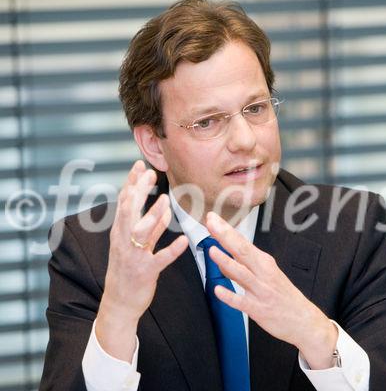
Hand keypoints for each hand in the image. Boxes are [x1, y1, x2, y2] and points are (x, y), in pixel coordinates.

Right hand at [96, 160, 187, 360]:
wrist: (119, 303)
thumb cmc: (127, 270)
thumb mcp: (133, 245)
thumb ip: (150, 227)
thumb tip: (164, 208)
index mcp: (120, 232)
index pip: (124, 203)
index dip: (131, 183)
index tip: (138, 165)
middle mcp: (124, 241)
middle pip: (129, 211)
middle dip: (138, 191)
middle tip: (149, 172)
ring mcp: (134, 256)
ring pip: (142, 233)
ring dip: (153, 216)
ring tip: (165, 201)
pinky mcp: (146, 272)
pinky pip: (160, 259)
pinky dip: (172, 249)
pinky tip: (183, 240)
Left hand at [205, 212, 337, 368]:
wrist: (304, 320)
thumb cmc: (284, 296)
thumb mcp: (268, 274)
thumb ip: (245, 266)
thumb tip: (223, 259)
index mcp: (264, 262)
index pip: (242, 242)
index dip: (227, 229)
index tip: (213, 218)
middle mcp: (263, 273)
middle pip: (242, 251)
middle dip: (225, 236)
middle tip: (211, 222)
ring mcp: (260, 290)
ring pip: (241, 273)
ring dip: (226, 261)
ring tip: (212, 250)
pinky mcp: (258, 309)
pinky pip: (241, 301)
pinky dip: (229, 296)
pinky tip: (218, 290)